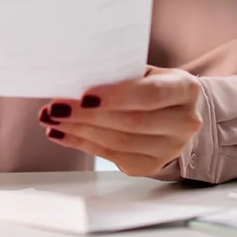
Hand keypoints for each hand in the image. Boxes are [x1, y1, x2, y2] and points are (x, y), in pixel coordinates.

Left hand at [39, 66, 202, 176]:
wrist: (174, 110)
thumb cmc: (151, 84)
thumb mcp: (144, 71)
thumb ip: (119, 74)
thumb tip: (75, 79)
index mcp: (185, 89)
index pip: (151, 94)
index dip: (117, 96)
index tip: (85, 96)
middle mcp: (184, 122)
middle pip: (131, 122)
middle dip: (87, 116)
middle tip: (55, 108)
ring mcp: (171, 148)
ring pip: (119, 143)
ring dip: (79, 131)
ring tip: (51, 120)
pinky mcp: (152, 165)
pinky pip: (112, 157)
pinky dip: (83, 144)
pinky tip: (62, 134)